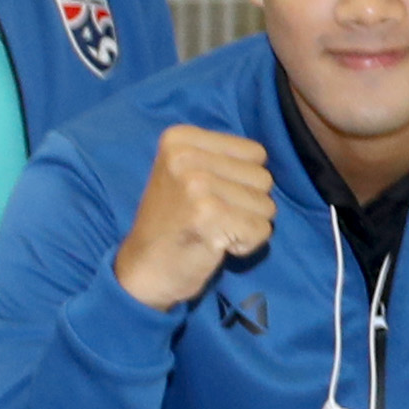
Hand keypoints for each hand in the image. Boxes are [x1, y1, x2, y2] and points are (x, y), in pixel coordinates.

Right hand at [110, 122, 279, 311]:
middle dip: (246, 204)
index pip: (255, 153)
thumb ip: (223, 158)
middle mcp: (185, 156)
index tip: (209, 197)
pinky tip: (216, 245)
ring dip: (247, 224)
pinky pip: (261, 229)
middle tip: (211, 218)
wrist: (143, 269)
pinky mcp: (207, 215)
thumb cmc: (172, 222)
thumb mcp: (186, 173)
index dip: (241, 181)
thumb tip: (266, 163)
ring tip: (213, 230)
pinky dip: (246, 244)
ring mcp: (195, 185)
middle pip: (263, 177)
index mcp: (179, 138)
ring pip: (266, 204)